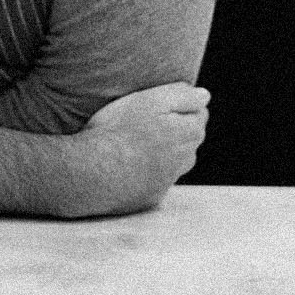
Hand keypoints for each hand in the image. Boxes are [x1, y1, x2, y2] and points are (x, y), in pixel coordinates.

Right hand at [69, 82, 209, 215]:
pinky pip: (157, 183)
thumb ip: (182, 95)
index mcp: (187, 134)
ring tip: (141, 143)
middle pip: (190, 141)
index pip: (200, 115)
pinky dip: (149, 174)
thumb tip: (204, 96)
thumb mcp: (150, 99)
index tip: (163, 104)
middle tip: (151, 120)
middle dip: (179, 130)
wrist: (90, 171)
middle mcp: (183, 161)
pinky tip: (130, 165)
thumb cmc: (118, 130)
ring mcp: (166, 182)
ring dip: (167, 154)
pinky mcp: (149, 199)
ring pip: (176, 163)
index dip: (182, 106)